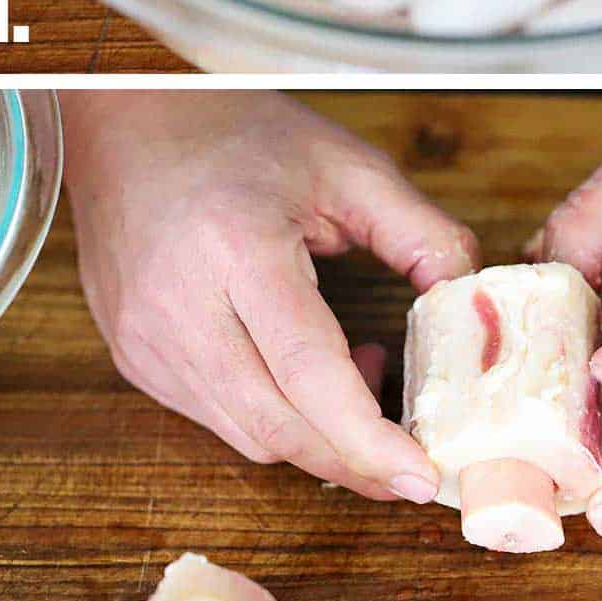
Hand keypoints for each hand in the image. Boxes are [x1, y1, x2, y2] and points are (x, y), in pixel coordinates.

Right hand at [60, 92, 477, 501]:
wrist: (130, 125)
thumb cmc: (241, 135)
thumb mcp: (348, 167)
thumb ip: (421, 233)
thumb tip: (472, 302)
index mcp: (237, 251)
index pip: (307, 372)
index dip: (368, 438)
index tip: (424, 476)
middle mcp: (180, 309)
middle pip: (275, 425)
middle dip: (354, 461)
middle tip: (415, 461)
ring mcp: (147, 342)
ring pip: (245, 433)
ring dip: (317, 437)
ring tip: (362, 374)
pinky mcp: (136, 358)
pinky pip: (215, 416)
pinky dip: (273, 414)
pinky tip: (303, 372)